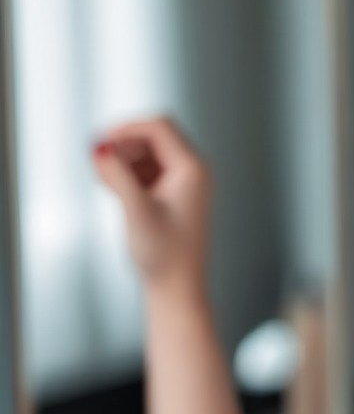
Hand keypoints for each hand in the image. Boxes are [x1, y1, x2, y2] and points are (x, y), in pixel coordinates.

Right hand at [90, 115, 212, 300]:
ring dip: (125, 160)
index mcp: (192, 168)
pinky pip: (150, 170)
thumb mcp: (134, 210)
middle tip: (99, 166)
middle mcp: (194, 170)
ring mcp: (186, 182)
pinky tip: (115, 190)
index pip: (160, 127)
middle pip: (155, 137)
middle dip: (125, 146)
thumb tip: (99, 147)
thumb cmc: (162, 253)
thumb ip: (116, 175)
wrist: (177, 286)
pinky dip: (131, 173)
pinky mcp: (175, 194)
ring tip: (107, 184)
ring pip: (150, 153)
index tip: (100, 142)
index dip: (128, 128)